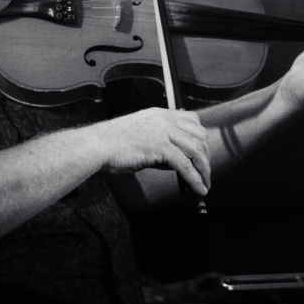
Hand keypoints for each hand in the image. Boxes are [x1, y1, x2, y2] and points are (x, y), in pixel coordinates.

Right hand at [95, 108, 209, 195]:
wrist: (98, 145)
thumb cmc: (115, 144)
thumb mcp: (143, 136)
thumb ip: (161, 143)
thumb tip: (178, 163)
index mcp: (161, 114)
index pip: (192, 120)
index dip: (201, 138)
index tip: (203, 154)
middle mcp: (165, 120)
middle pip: (199, 136)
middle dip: (206, 156)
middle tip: (205, 173)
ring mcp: (163, 132)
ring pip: (196, 150)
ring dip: (203, 170)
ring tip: (204, 185)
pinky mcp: (160, 147)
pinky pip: (185, 165)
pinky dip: (194, 179)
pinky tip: (198, 189)